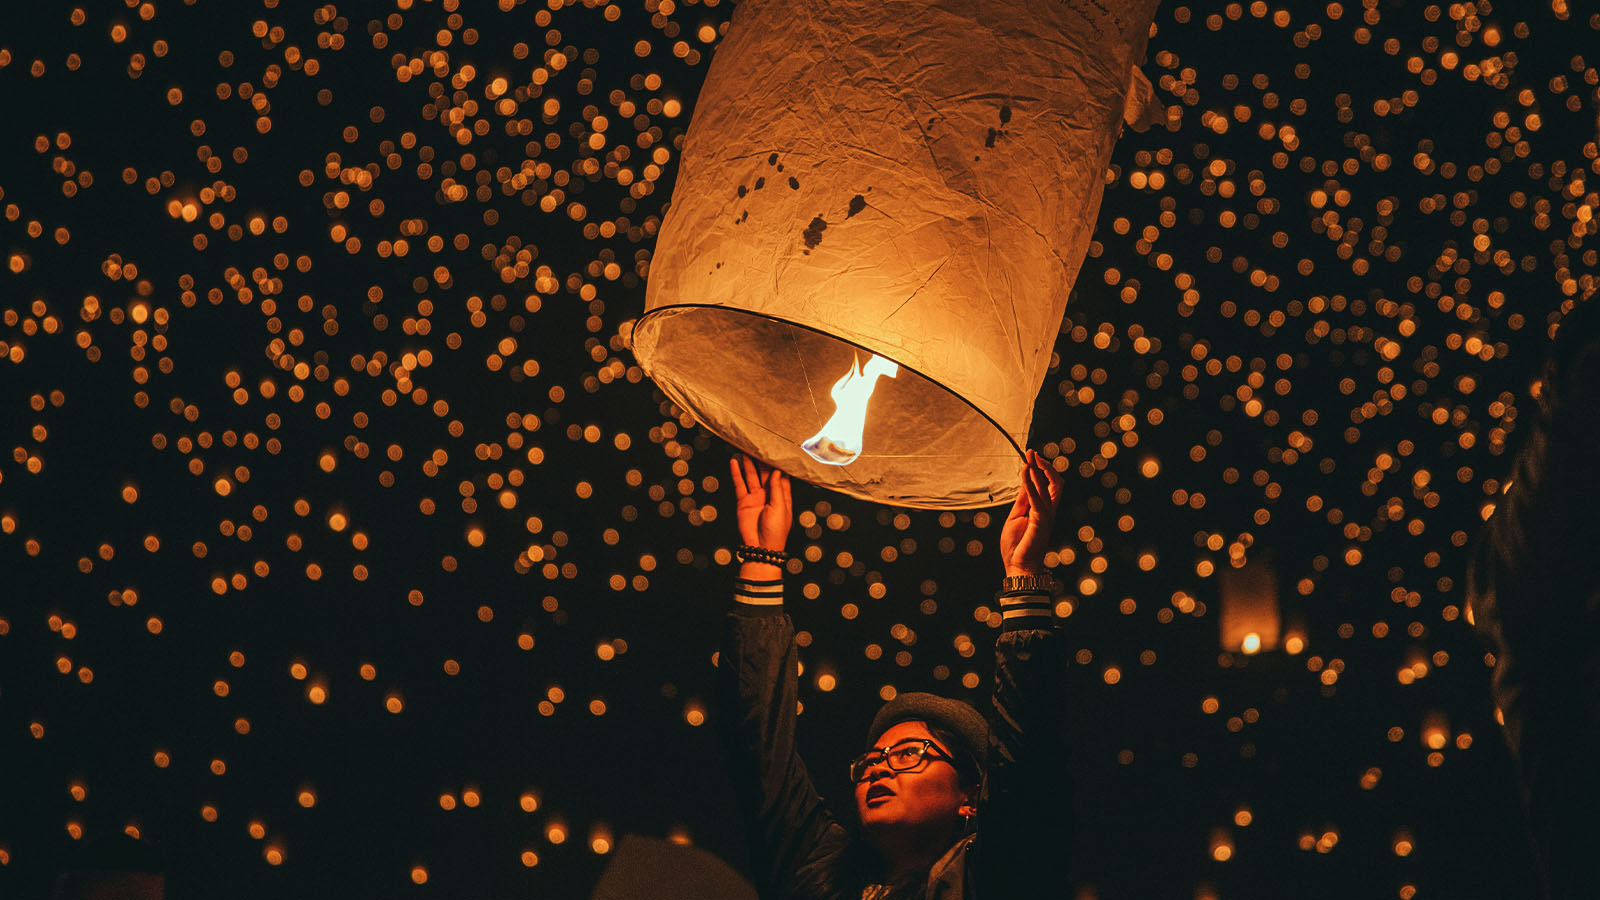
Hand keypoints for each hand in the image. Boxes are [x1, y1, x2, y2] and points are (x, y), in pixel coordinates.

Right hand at [729, 455, 791, 552]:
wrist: (760, 547)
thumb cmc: (776, 531)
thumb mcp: (780, 508)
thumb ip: (777, 488)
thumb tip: (776, 471)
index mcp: (781, 496)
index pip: (780, 475)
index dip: (778, 463)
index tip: (776, 449)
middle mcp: (768, 494)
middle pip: (765, 473)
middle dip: (762, 459)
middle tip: (758, 443)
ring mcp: (755, 497)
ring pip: (751, 475)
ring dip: (748, 463)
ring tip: (745, 448)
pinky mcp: (743, 501)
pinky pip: (739, 484)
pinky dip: (737, 473)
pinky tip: (734, 462)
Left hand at [999, 449, 1064, 576]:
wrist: (1018, 567)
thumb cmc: (1017, 546)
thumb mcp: (1016, 516)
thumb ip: (1023, 500)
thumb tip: (1025, 481)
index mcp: (1043, 510)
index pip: (1047, 484)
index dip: (1040, 469)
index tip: (1030, 457)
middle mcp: (1048, 511)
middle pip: (1055, 482)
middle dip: (1044, 465)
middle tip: (1033, 452)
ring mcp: (1046, 516)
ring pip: (1048, 486)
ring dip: (1037, 470)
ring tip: (1029, 457)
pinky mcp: (1040, 520)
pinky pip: (1037, 498)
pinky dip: (1031, 484)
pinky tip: (1024, 473)